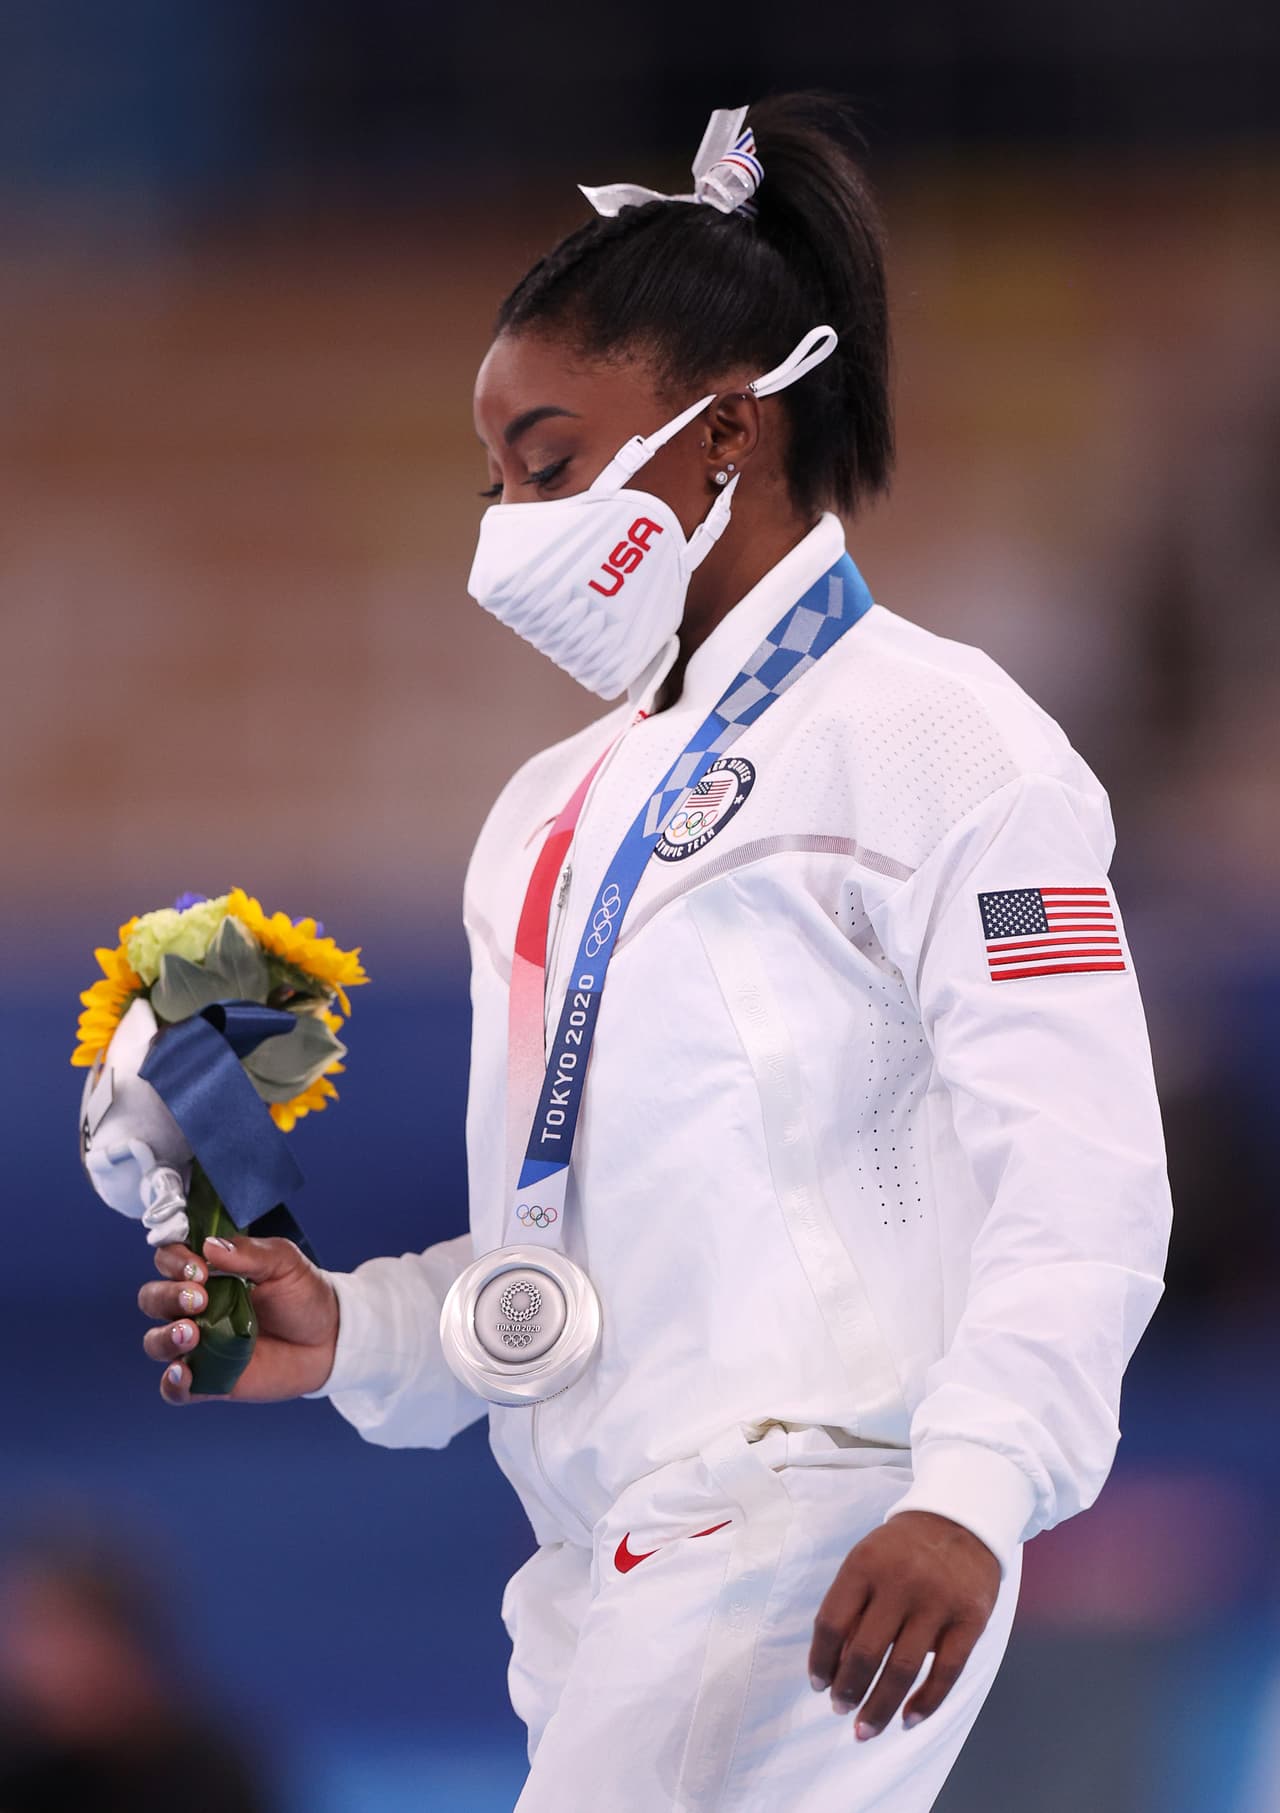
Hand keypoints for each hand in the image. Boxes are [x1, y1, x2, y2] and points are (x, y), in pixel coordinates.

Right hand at [138, 1235, 338, 1404]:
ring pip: (156, 1342)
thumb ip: (248, 1252)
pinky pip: (175, 1388)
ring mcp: (199, 1345)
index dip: (174, 1261)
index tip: (199, 1267)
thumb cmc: (303, 1294)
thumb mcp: (284, 1262)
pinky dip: (173, 1383)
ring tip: (191, 1334)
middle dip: (168, 1296)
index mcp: (208, 1273)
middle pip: (153, 1298)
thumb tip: (210, 1246)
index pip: (169, 1260)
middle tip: (199, 1299)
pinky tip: (185, 1373)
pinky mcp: (209, 1380)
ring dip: (165, 1337)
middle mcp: (195, 1308)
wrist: (330, 1338)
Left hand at [807, 1510, 999, 1739]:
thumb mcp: (867, 1561)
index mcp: (864, 1564)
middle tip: (840, 1710)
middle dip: (848, 1690)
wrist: (961, 1519)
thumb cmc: (903, 1548)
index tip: (818, 1685)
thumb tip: (837, 1669)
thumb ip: (851, 1607)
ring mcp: (937, 1602)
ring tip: (864, 1729)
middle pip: (865, 1651)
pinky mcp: (970, 1620)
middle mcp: (900, 1582)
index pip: (831, 1622)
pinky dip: (926, 1703)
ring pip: (903, 1669)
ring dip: (880, 1707)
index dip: (820, 1660)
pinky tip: (908, 1720)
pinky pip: (946, 1672)